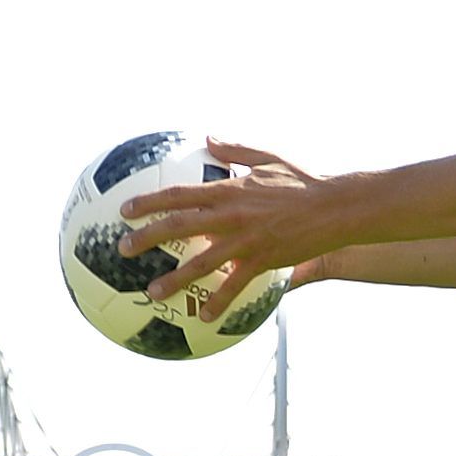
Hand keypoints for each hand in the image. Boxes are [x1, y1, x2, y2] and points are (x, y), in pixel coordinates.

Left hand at [119, 140, 325, 320]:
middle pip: (179, 226)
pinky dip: (218, 302)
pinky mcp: (261, 260)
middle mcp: (231, 214)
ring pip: (201, 262)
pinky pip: (234, 285)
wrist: (333, 208)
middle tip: (122, 249)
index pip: (179, 194)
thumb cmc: (302, 181)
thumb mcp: (268, 158)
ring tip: (152, 292)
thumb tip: (209, 138)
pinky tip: (204, 317)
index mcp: (229, 189)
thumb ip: (235, 150)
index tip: (125, 210)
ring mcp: (245, 240)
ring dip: (174, 279)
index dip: (149, 201)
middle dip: (147, 237)